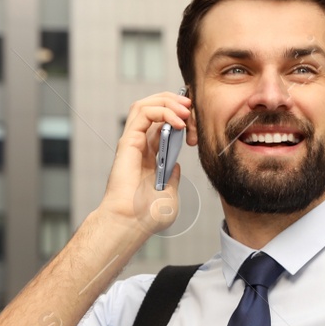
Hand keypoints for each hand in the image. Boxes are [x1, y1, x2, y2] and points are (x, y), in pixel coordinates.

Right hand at [93, 90, 196, 238]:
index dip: (180, 117)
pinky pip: (143, 112)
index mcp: (148, 157)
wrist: (131, 223)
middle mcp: (139, 146)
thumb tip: (175, 166)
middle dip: (176, 103)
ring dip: (169, 102)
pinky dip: (162, 110)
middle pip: (154, 108)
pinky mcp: (128, 141)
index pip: (162, 124)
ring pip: (146, 104)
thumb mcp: (170, 195)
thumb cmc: (145, 216)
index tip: (196, 125)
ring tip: (186, 111)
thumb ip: (173, 178)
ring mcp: (133, 142)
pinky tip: (178, 122)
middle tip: (193, 111)